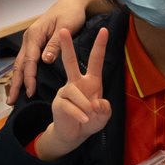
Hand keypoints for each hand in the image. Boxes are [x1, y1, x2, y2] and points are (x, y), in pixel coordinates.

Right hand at [6, 0, 105, 98]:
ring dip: (17, 80)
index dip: (29, 77)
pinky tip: (23, 84)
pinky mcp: (36, 43)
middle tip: (11, 101)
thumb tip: (44, 60)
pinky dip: (23, 73)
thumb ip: (55, 44)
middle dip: (16, 83)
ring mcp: (31, 41)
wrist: (73, 2)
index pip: (29, 60)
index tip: (30, 91)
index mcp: (35, 34)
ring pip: (21, 63)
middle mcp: (30, 38)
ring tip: (13, 97)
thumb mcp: (66, 27)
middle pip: (20, 64)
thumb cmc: (71, 13)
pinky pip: (26, 61)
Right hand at [34, 28, 110, 159]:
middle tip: (63, 29)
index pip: (96, 60)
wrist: (74, 135)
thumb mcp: (104, 116)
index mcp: (91, 81)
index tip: (105, 30)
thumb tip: (96, 103)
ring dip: (84, 106)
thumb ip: (105, 109)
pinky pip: (69, 106)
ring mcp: (66, 92)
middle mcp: (76, 82)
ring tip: (89, 117)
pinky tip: (84, 120)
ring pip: (74, 92)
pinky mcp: (58, 103)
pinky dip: (79, 114)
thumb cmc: (91, 120)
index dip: (100, 45)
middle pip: (70, 62)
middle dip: (67, 46)